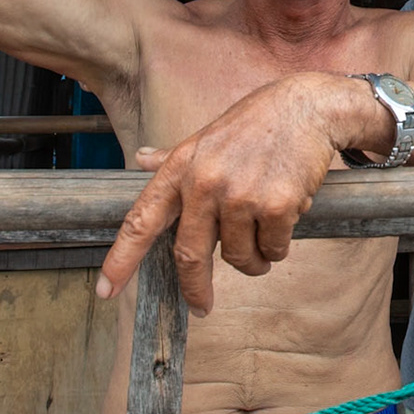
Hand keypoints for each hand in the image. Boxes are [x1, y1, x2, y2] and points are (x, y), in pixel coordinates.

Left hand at [96, 76, 339, 314]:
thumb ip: (173, 157)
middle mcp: (204, 182)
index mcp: (181, 167)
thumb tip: (141, 159)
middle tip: (201, 306)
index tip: (105, 291)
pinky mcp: (275, 205)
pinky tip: (286, 219)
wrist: (307, 107)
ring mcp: (240, 195)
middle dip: (195, 289)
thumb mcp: (206, 136)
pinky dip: (279, 246)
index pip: (141, 220)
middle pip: (189, 255)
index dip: (121, 260)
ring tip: (264, 238)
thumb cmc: (256, 123)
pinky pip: (273, 249)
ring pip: (238, 258)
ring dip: (254, 261)